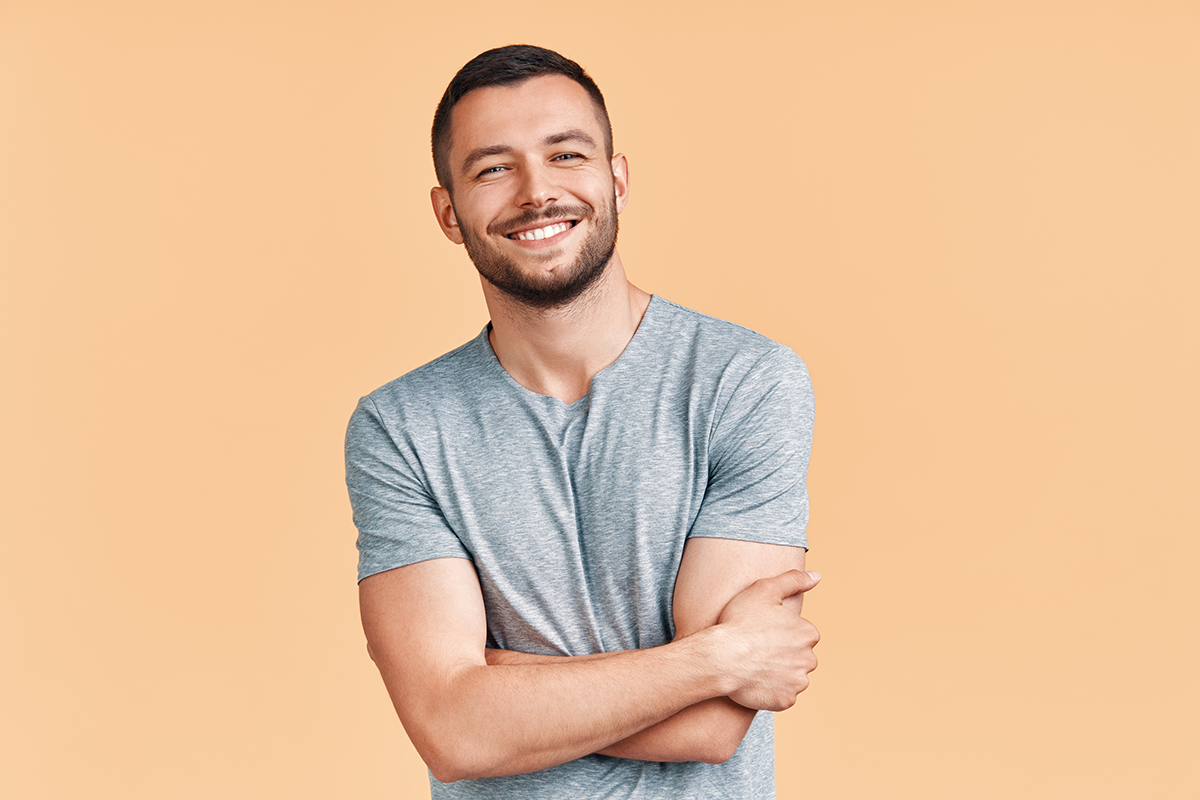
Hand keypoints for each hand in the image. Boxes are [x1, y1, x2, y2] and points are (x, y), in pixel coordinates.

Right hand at [714, 569, 820, 711]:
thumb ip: (793, 580)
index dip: (781, 632)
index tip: (763, 632)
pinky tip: (755, 681)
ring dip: (778, 673)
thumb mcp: (765, 589)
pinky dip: (771, 691)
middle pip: (799, 656)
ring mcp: (798, 682)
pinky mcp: (785, 700)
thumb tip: (817, 576)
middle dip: (784, 654)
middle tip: (758, 649)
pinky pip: (782, 696)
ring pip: (792, 677)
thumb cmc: (739, 621)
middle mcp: (809, 659)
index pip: (801, 633)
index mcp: (808, 633)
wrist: (720, 657)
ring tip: (755, 665)